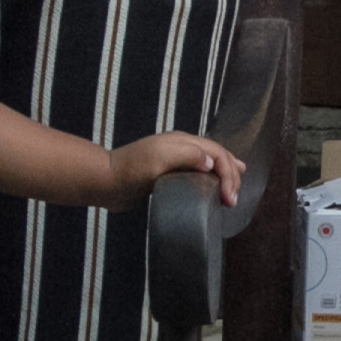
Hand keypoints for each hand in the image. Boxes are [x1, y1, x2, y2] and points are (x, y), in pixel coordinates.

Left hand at [109, 129, 243, 207]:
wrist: (105, 181)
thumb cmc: (131, 170)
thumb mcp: (158, 159)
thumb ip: (186, 156)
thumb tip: (211, 163)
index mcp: (183, 141)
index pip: (217, 153)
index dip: (229, 174)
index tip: (229, 198)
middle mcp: (183, 148)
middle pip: (217, 156)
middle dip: (231, 175)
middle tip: (234, 199)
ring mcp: (176, 160)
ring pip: (210, 164)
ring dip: (226, 175)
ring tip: (235, 187)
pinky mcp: (169, 175)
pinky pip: (198, 175)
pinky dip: (212, 180)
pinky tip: (214, 187)